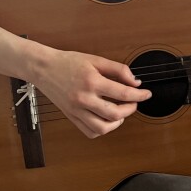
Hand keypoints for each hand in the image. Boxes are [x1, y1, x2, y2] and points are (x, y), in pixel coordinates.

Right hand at [34, 49, 151, 138]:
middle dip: (130, 109)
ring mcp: (76, 110)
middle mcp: (83, 98)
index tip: (146, 94)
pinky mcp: (71, 117)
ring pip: (102, 128)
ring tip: (121, 113)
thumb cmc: (68, 62)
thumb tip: (134, 81)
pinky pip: (89, 132)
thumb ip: (118, 70)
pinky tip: (106, 119)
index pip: (123, 93)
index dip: (139, 95)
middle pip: (115, 113)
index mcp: (91, 82)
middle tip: (134, 103)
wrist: (43, 68)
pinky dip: (102, 129)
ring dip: (117, 122)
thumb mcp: (96, 59)